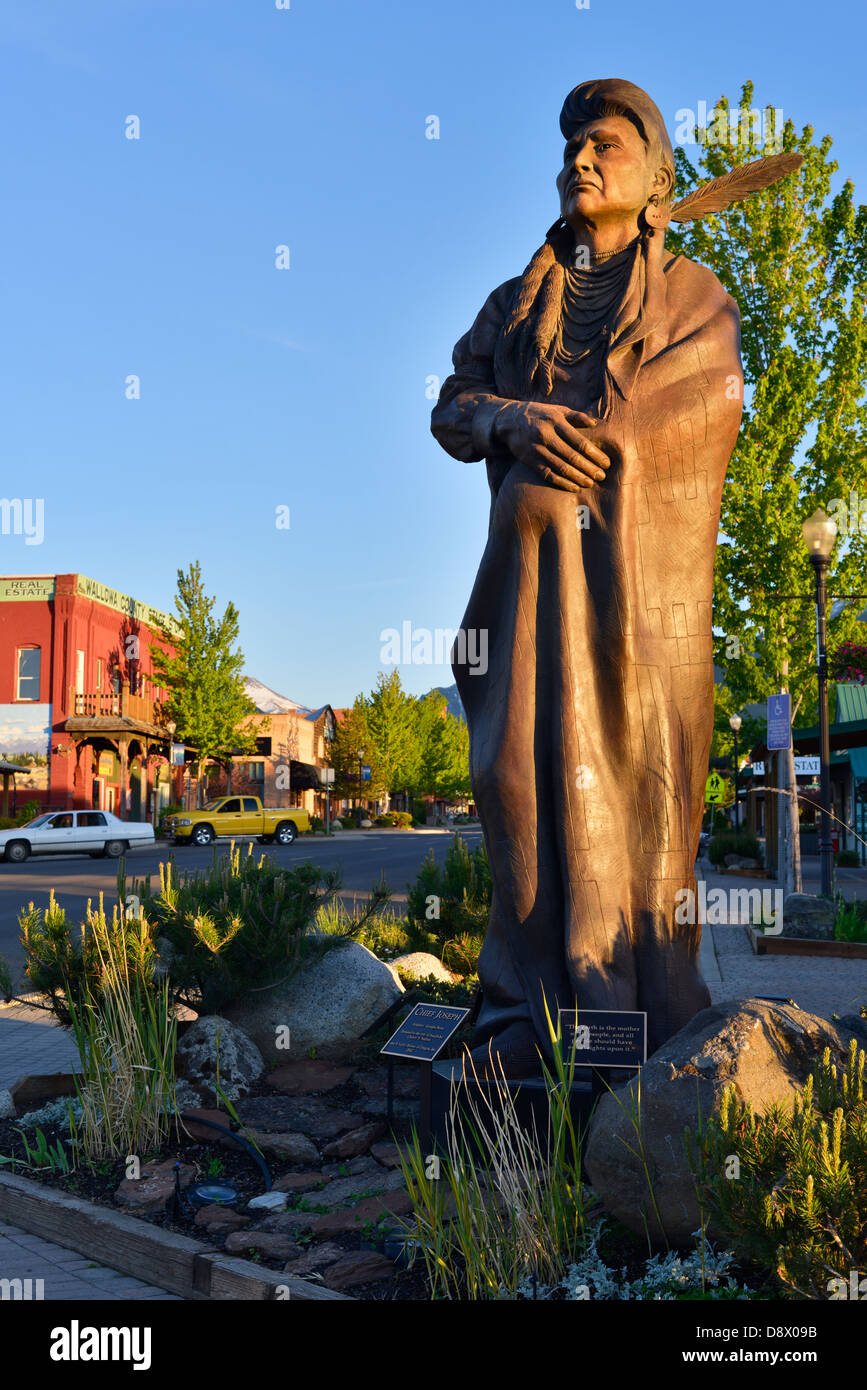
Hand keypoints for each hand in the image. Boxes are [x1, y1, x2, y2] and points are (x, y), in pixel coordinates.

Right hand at [493, 402, 609, 490]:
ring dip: (578, 478)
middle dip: (589, 468)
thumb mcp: (556, 410)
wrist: (508, 420)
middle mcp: (546, 436)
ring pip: (561, 468)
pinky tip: (574, 487)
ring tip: (591, 483)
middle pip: (572, 457)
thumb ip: (576, 416)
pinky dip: (562, 483)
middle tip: (602, 476)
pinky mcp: (529, 461)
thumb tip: (595, 424)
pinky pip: (548, 475)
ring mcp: (536, 450)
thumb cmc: (538, 414)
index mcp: (555, 422)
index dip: (595, 454)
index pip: (579, 442)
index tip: (606, 463)